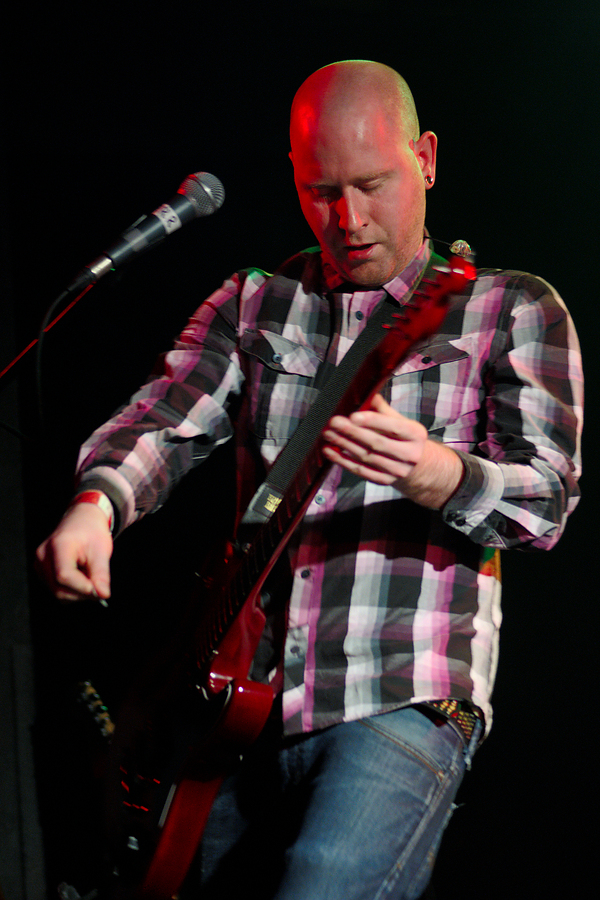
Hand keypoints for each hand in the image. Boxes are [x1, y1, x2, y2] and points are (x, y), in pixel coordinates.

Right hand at [36, 502, 112, 601]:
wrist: (82, 519)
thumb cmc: (92, 531)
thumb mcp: (101, 550)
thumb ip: (101, 574)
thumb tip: (103, 595)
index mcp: (58, 545)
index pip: (64, 576)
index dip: (82, 587)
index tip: (100, 591)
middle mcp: (43, 555)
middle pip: (59, 589)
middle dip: (82, 593)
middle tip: (99, 584)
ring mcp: (39, 564)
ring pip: (57, 593)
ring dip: (77, 592)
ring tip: (88, 575)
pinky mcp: (41, 570)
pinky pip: (56, 589)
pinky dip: (71, 589)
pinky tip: (80, 576)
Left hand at [321, 393, 463, 508]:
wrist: (418, 466)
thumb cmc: (404, 438)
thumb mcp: (401, 421)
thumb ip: (383, 410)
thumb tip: (367, 394)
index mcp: (416, 435)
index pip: (394, 427)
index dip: (372, 421)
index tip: (353, 415)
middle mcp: (409, 455)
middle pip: (377, 443)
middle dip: (353, 432)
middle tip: (335, 422)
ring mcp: (397, 471)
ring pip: (366, 457)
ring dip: (344, 444)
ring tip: (329, 433)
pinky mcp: (384, 481)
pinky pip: (360, 471)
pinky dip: (343, 461)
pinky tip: (330, 451)